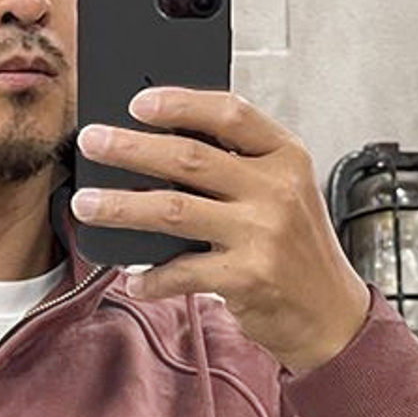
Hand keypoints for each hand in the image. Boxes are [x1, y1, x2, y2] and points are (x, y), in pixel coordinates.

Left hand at [72, 86, 371, 374]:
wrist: (330, 313)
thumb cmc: (296, 252)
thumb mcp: (283, 194)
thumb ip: (238, 170)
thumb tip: (160, 157)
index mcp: (285, 156)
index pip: (230, 114)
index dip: (180, 104)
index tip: (138, 104)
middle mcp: (275, 189)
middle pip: (189, 158)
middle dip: (131, 148)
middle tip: (92, 142)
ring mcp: (261, 233)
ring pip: (173, 209)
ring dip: (121, 207)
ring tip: (87, 205)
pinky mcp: (246, 276)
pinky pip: (182, 272)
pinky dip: (152, 279)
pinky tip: (133, 280)